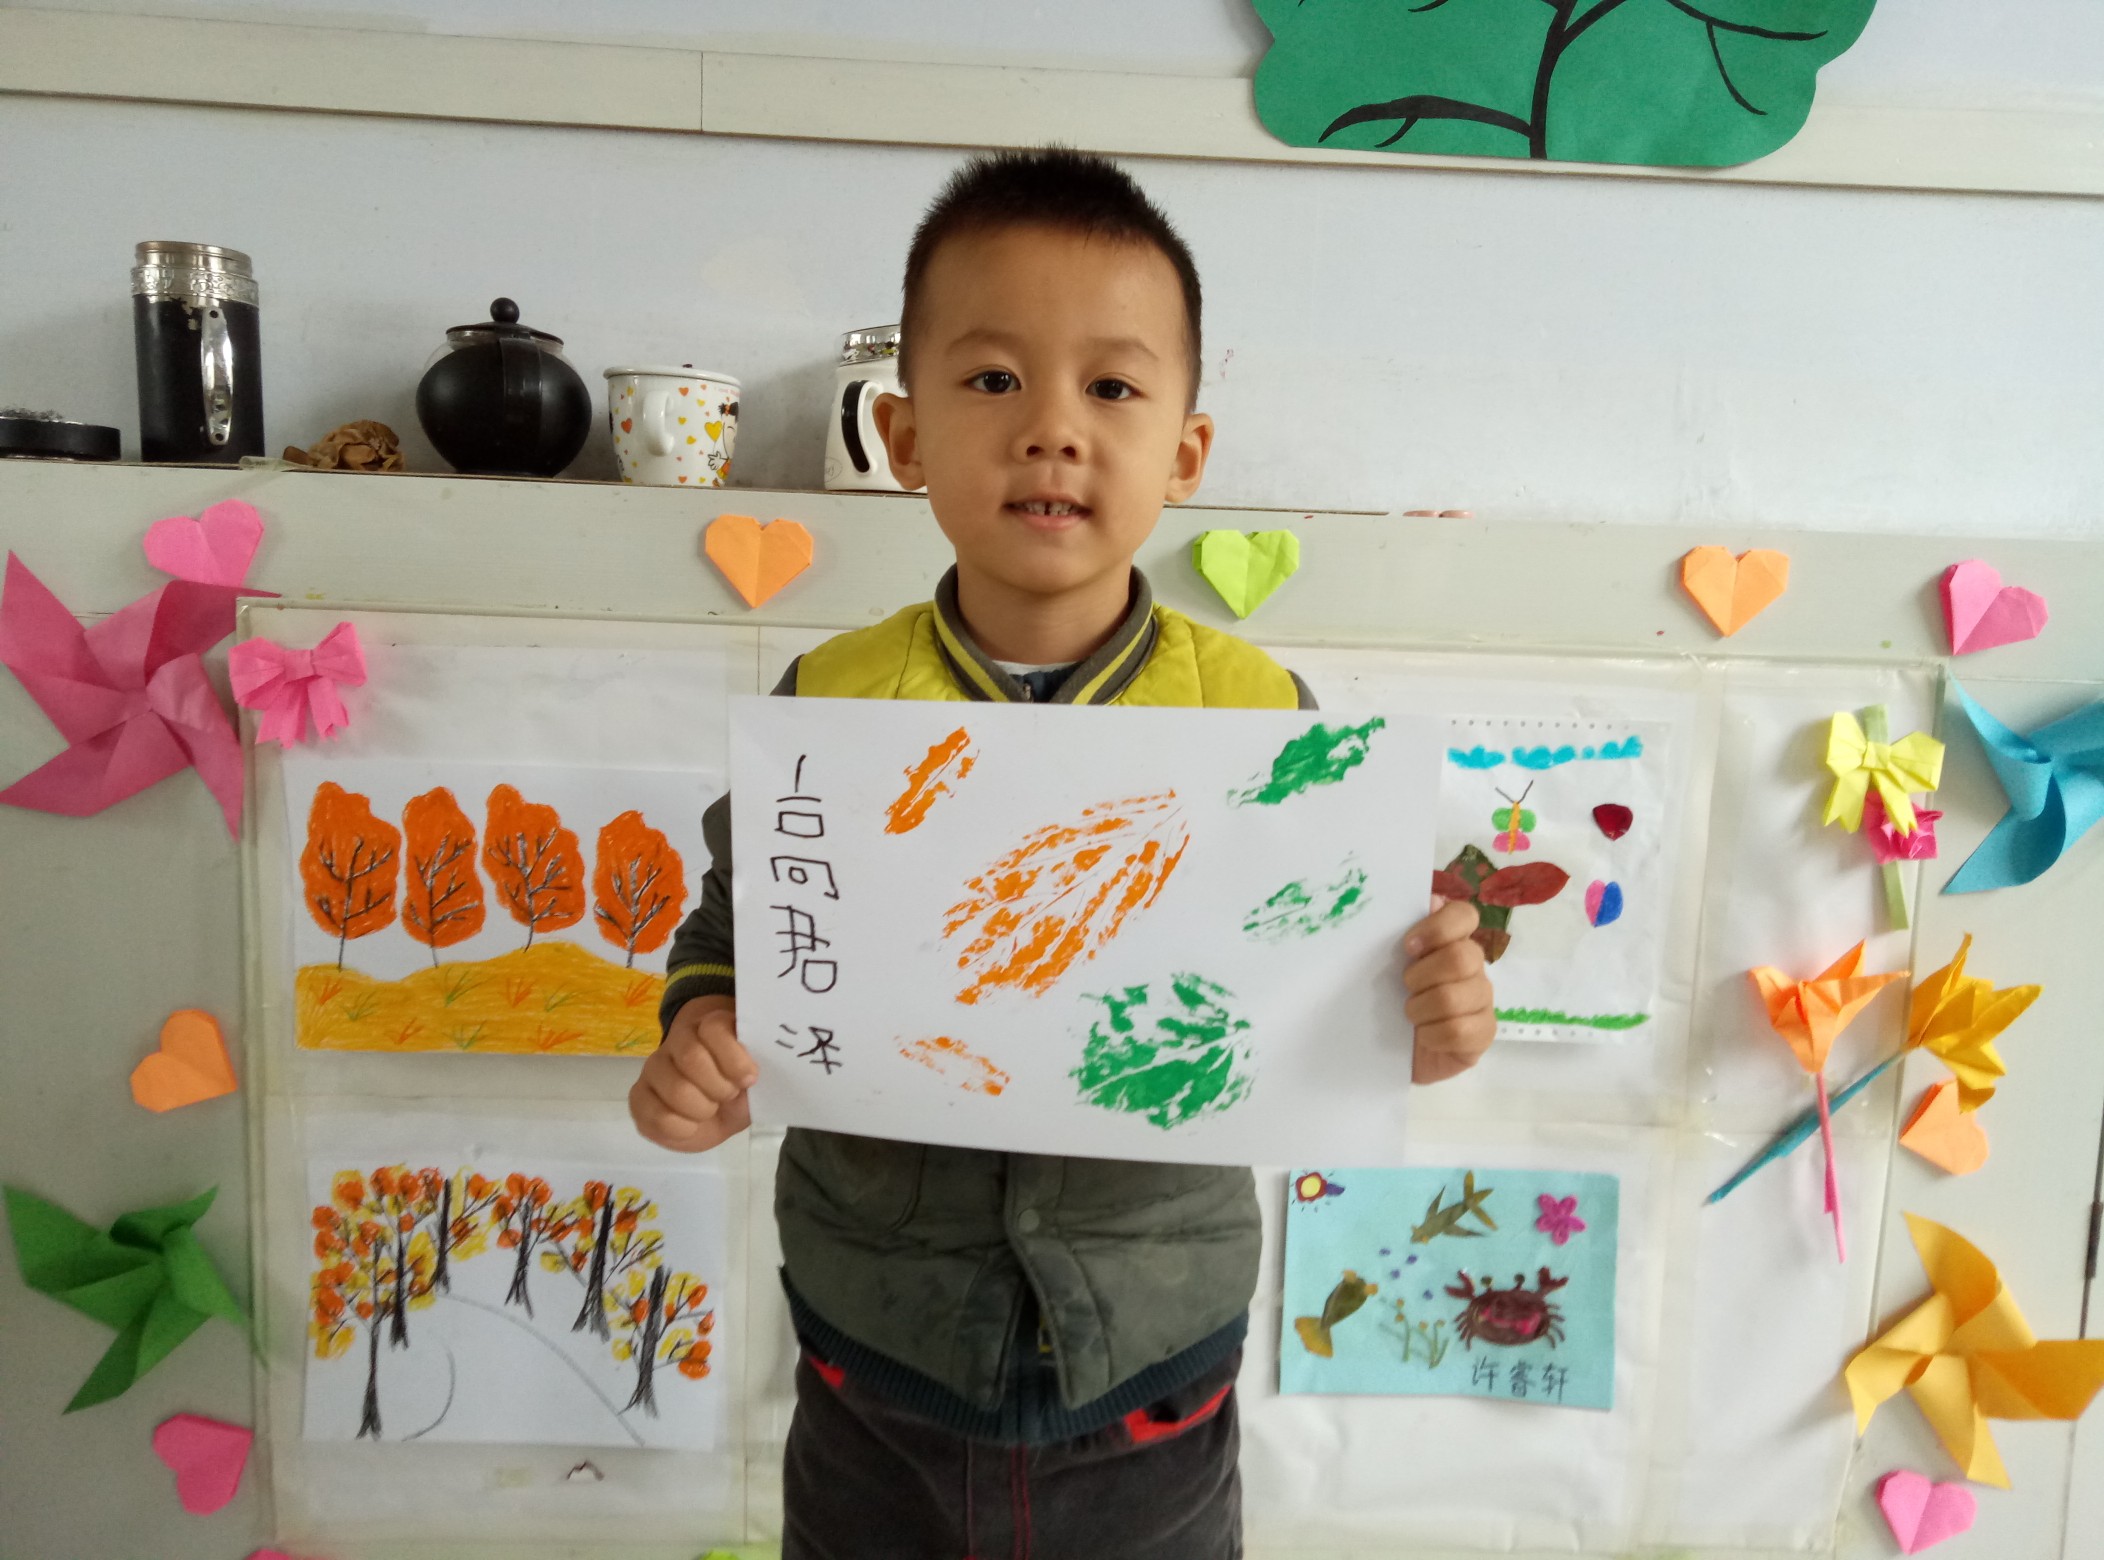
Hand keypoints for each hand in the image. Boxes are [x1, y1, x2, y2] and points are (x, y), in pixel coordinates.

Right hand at [629, 995, 754, 1151]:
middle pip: (692, 1058)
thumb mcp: (754, 1077)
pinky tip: (691, 1126)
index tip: (750, 1079)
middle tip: (728, 1095)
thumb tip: (749, 1075)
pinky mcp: (639, 1097)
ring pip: (676, 1088)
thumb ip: (754, 1069)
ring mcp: (654, 1069)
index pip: (714, 1028)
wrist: (716, 1111)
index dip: (735, 1059)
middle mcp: (676, 1043)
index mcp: (708, 1027)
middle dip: (720, 1087)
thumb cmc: (738, 1087)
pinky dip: (682, 1128)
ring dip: (702, 1109)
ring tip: (710, 1110)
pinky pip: (656, 1115)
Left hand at [1402, 897, 1494, 1084]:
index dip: (1438, 927)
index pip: (1464, 915)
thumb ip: (1403, 930)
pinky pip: (1459, 1030)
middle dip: (1422, 975)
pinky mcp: (1484, 1033)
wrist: (1393, 1050)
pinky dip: (1432, 1035)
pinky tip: (1424, 1037)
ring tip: (1411, 1016)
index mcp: (1451, 942)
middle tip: (1405, 988)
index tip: (1407, 946)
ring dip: (1421, 1008)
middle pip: (1461, 957)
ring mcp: (1483, 1000)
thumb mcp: (1388, 964)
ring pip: (1456, 996)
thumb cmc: (1391, 1001)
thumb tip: (1430, 899)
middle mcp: (1473, 967)